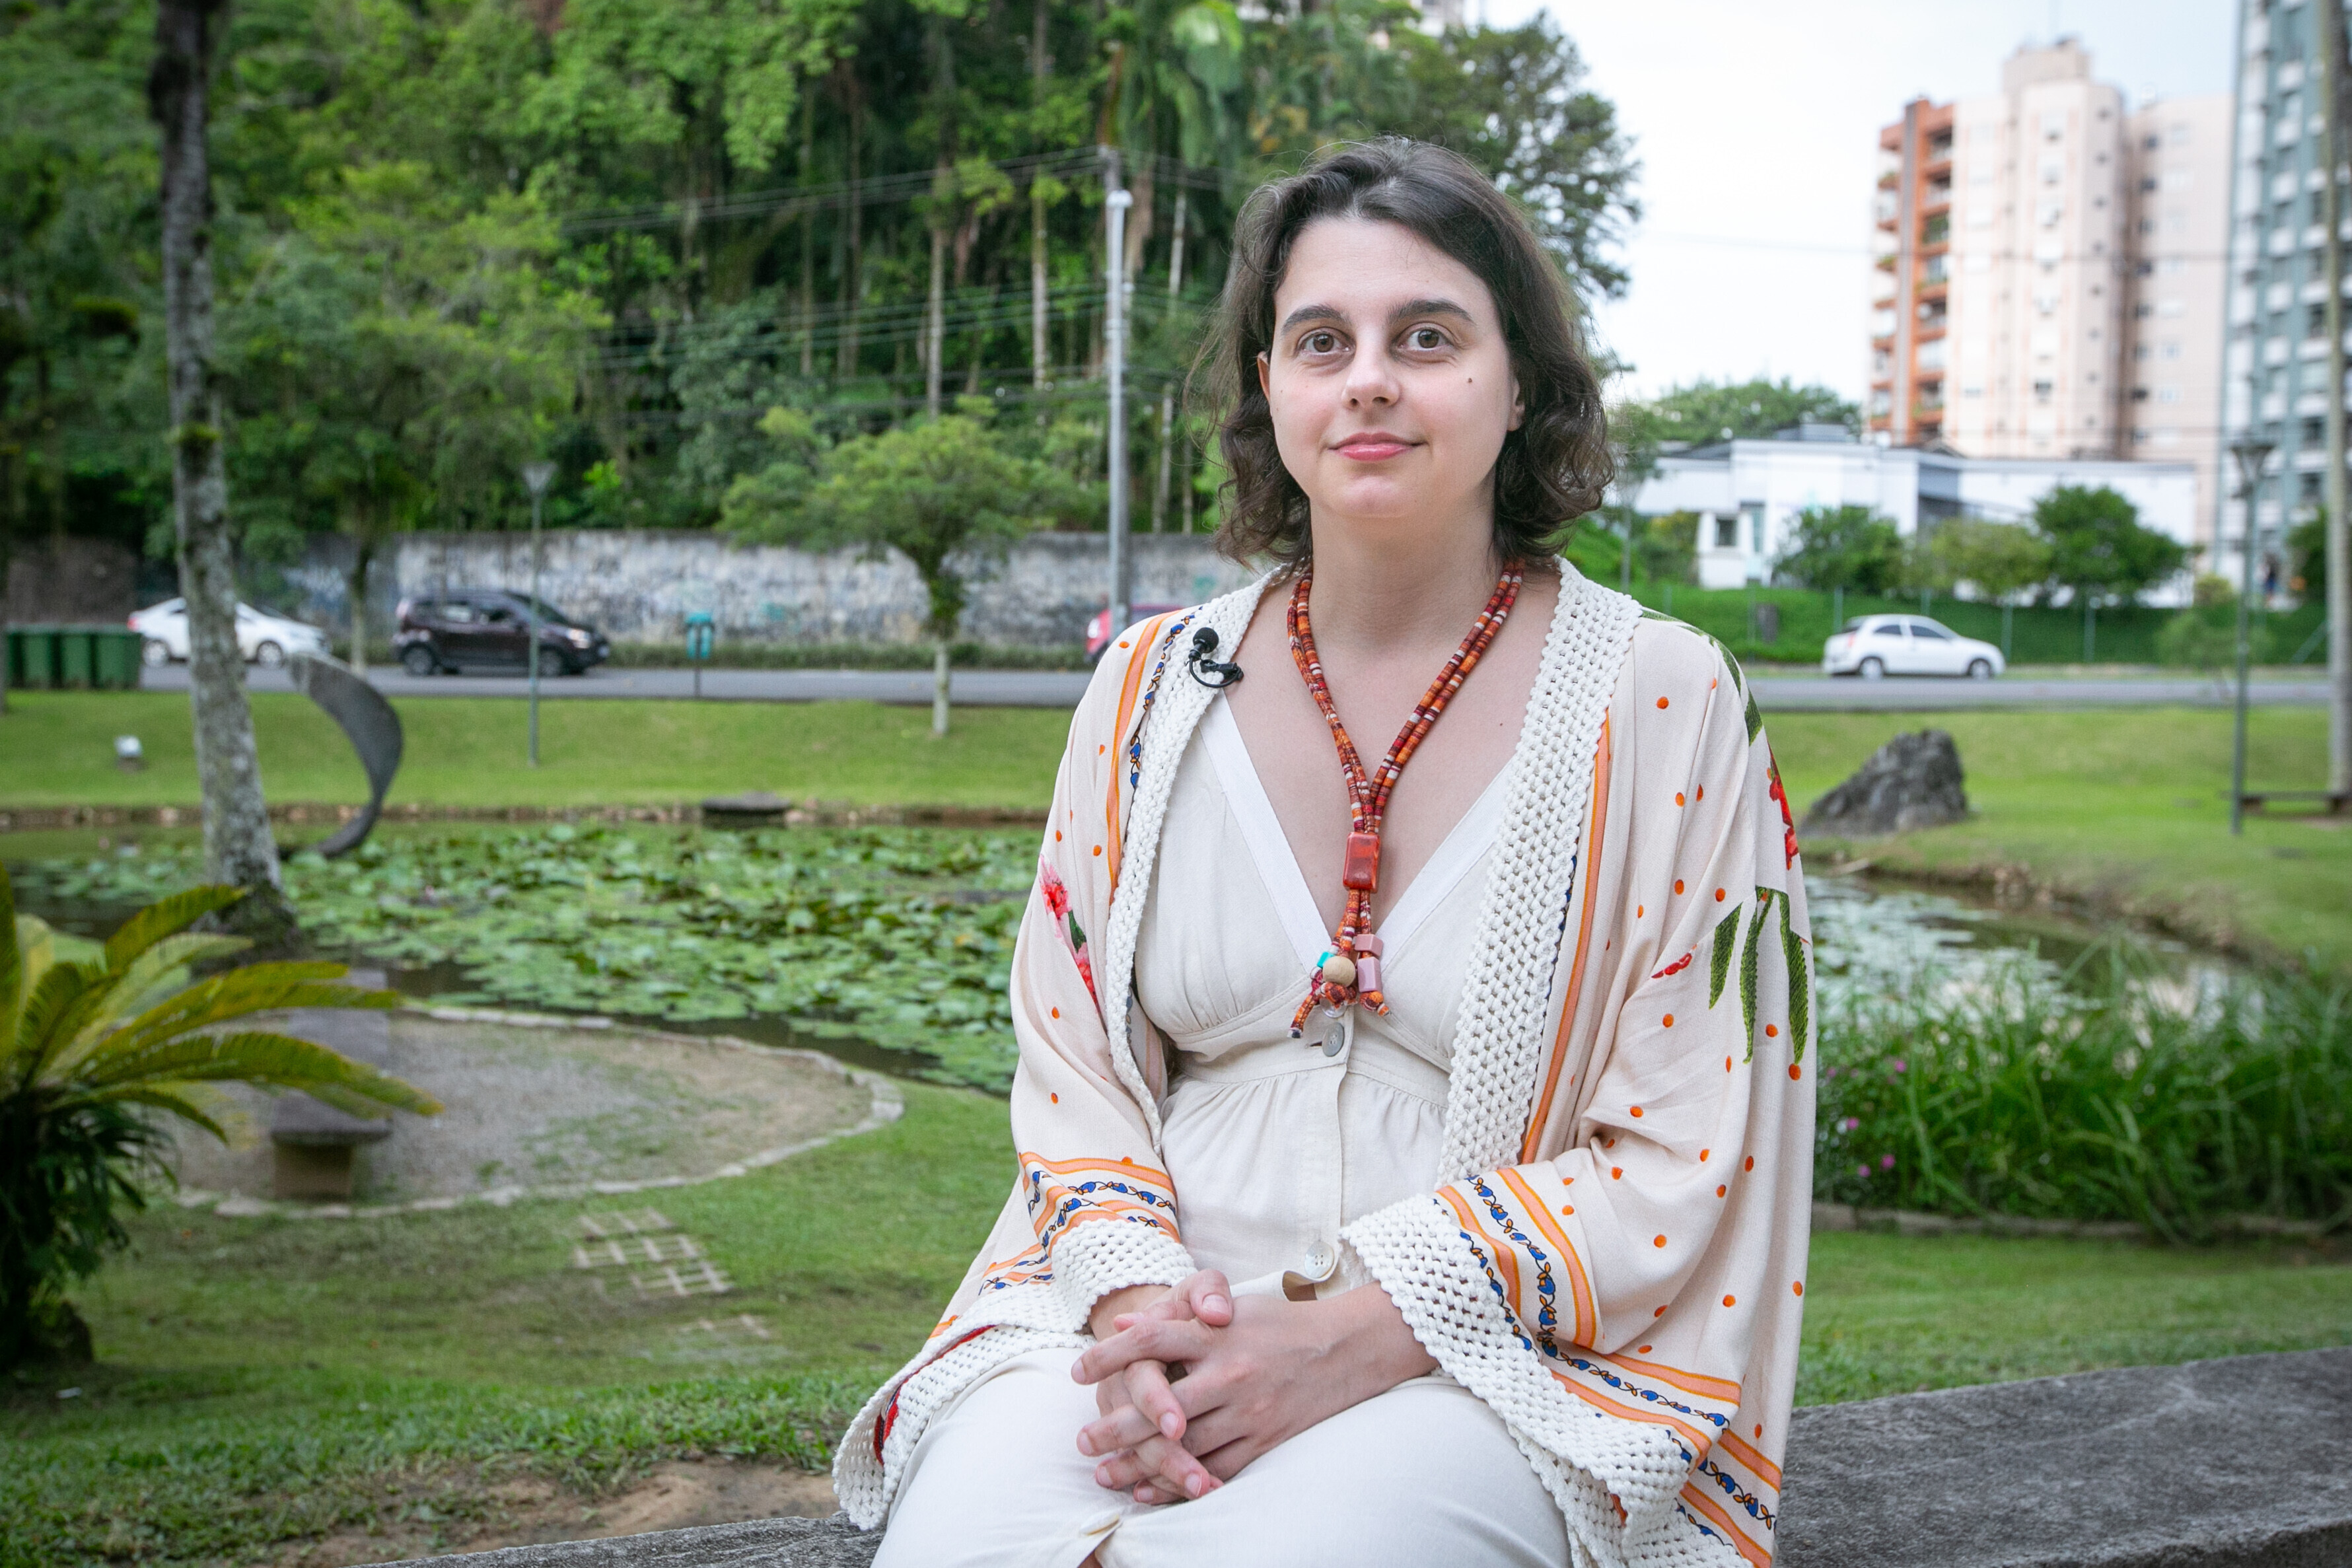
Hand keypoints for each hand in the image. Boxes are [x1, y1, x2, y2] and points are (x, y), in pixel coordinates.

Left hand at [1073, 1280, 1435, 1495]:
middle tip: (1082, 1442)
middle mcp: (1230, 1372)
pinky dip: (1179, 1483)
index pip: (1151, 1339)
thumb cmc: (1282, 1324)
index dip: (1109, 1355)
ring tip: (1106, 1473)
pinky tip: (1151, 1490)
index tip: (1077, 1371)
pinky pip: (1215, 1469)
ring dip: (1139, 1463)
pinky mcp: (1264, 1440)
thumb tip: (1124, 1322)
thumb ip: (1180, 1314)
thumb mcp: (1234, 1307)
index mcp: (1218, 1333)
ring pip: (1183, 1446)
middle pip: (1159, 1403)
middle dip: (1114, 1426)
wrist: (1347, 1349)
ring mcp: (1248, 1411)